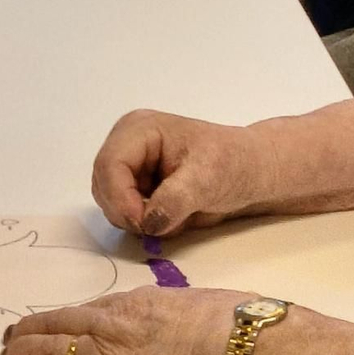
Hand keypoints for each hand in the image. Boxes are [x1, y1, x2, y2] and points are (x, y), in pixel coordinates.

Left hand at [1, 287, 242, 354]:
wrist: (231, 346)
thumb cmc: (228, 325)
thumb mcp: (198, 306)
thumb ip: (180, 316)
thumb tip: (188, 323)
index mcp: (136, 303)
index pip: (90, 310)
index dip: (66, 317)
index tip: (52, 322)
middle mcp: (114, 323)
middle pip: (62, 323)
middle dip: (33, 330)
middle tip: (11, 336)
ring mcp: (109, 352)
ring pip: (53, 348)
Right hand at [92, 109, 268, 236]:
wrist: (250, 172)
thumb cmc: (232, 164)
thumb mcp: (207, 178)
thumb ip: (175, 199)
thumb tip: (149, 222)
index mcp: (139, 129)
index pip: (109, 165)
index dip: (120, 198)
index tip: (145, 224)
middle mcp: (127, 144)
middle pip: (103, 186)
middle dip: (128, 211)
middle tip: (161, 225)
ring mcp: (131, 165)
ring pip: (110, 203)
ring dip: (137, 220)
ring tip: (173, 217)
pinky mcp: (137, 185)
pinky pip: (124, 212)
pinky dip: (144, 223)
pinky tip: (170, 216)